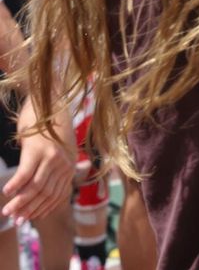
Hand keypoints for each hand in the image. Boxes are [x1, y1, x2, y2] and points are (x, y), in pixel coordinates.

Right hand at [2, 98, 72, 221]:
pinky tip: (6, 192)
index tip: (27, 220)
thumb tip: (38, 192)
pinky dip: (16, 184)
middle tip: (14, 221)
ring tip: (7, 211)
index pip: (56, 196)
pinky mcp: (39, 150)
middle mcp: (64, 164)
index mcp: (68, 167)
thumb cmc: (48, 130)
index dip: (41, 209)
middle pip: (45, 194)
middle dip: (29, 210)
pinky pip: (26, 172)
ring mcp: (52, 157)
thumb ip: (51, 170)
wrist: (51, 103)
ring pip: (36, 187)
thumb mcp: (54, 152)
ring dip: (20, 202)